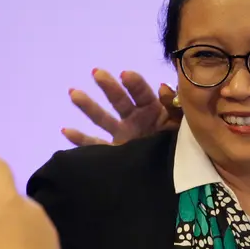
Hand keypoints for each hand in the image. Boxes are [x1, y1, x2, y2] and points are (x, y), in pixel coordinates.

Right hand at [0, 154, 59, 248]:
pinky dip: (28, 239)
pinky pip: (37, 234)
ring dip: (16, 224)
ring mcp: (46, 225)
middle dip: (1, 207)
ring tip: (3, 246)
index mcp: (8, 200)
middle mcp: (31, 206)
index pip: (0, 170)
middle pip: (12, 199)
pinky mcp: (55, 243)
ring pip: (26, 217)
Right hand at [61, 68, 181, 146]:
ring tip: (73, 92)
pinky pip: (94, 145)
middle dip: (108, 86)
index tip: (125, 75)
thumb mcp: (184, 124)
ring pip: (102, 118)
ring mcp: (122, 135)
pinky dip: (79, 140)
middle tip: (97, 73)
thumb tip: (162, 86)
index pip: (142, 93)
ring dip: (88, 105)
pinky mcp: (114, 152)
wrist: (179, 176)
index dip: (134, 83)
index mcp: (153, 110)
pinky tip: (65, 130)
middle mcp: (135, 120)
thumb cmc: (184, 145)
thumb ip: (175, 106)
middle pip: (119, 100)